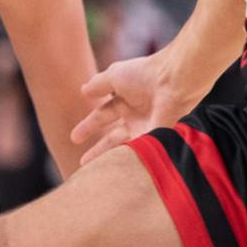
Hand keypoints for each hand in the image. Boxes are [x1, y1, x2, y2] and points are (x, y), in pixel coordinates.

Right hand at [71, 53, 187, 161]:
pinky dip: (126, 161)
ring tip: (95, 171)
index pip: (103, 115)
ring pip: (125, 149)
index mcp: (126, 100)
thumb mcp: (114, 76)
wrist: (172, 82)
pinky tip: (114, 170)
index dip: (88, 126)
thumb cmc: (144, 74)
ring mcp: (146, 129)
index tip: (74, 138)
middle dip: (98, 150)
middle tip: (83, 164)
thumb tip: (83, 90)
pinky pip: (138, 154)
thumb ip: (98, 85)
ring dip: (111, 159)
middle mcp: (137, 117)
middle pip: (113, 138)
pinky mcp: (155, 140)